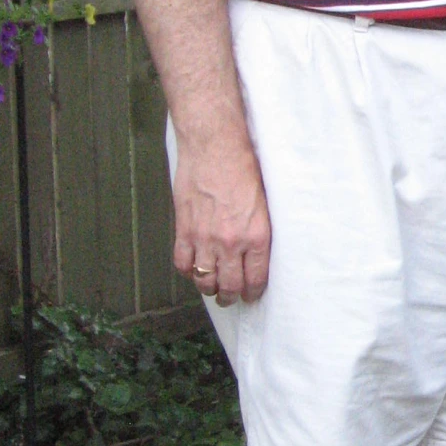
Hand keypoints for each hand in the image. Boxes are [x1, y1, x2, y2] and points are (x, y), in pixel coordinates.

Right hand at [172, 132, 271, 306]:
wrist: (215, 147)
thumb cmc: (243, 167)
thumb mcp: (264, 202)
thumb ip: (259, 230)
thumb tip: (256, 252)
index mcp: (256, 236)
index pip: (256, 279)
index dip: (252, 291)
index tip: (251, 294)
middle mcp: (231, 242)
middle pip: (229, 285)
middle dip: (231, 296)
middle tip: (231, 298)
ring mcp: (205, 238)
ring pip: (204, 279)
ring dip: (209, 288)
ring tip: (212, 288)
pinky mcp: (184, 229)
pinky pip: (182, 262)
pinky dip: (187, 271)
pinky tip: (192, 269)